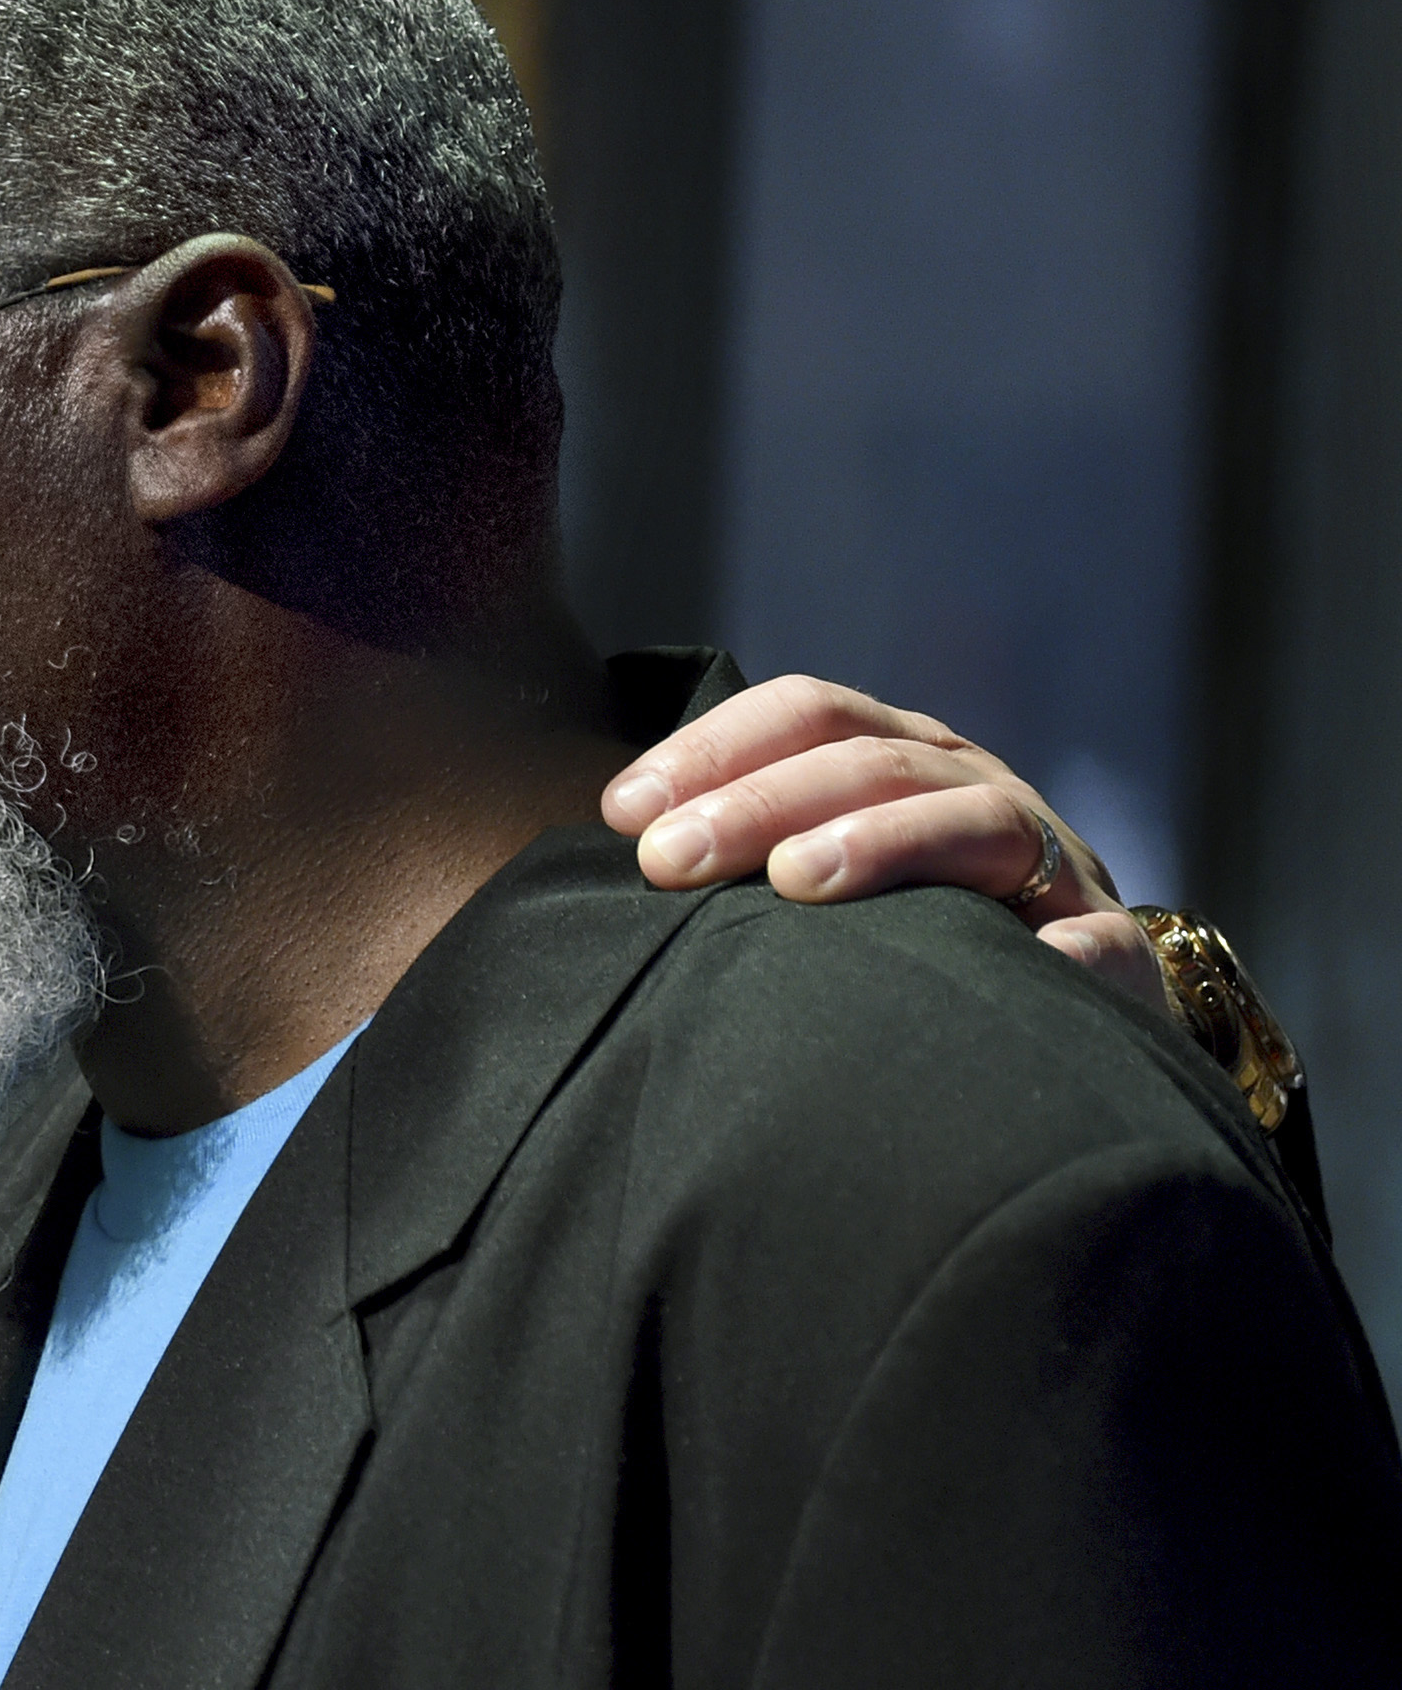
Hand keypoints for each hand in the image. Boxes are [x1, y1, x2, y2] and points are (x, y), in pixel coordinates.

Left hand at [601, 675, 1164, 1010]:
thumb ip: (733, 857)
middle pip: (870, 762)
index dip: (711, 748)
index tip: (619, 813)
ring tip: (797, 883)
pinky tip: (1013, 970)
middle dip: (760, 801)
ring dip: (881, 843)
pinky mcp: (1118, 958)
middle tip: (667, 860)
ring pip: (976, 823)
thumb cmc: (904, 938)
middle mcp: (978, 791)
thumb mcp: (822, 879)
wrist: (1072, 1006)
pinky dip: (1064, 954)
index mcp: (902, 759)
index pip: (808, 714)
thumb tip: (601, 859)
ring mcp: (1056, 868)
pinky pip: (1102, 946)